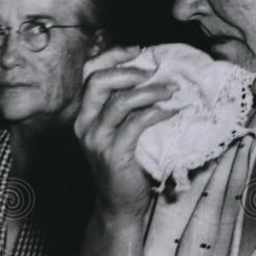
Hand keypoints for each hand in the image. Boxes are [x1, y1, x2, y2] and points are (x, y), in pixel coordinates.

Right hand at [74, 46, 177, 218]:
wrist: (119, 205)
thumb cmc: (126, 164)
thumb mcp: (121, 130)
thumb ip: (127, 107)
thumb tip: (154, 76)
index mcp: (84, 113)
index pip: (90, 73)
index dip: (112, 56)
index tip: (138, 50)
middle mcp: (84, 123)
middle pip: (99, 81)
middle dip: (129, 70)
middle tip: (155, 72)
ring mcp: (96, 139)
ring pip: (121, 101)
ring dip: (150, 92)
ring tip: (171, 91)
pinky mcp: (112, 153)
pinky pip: (136, 124)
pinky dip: (157, 113)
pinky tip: (171, 112)